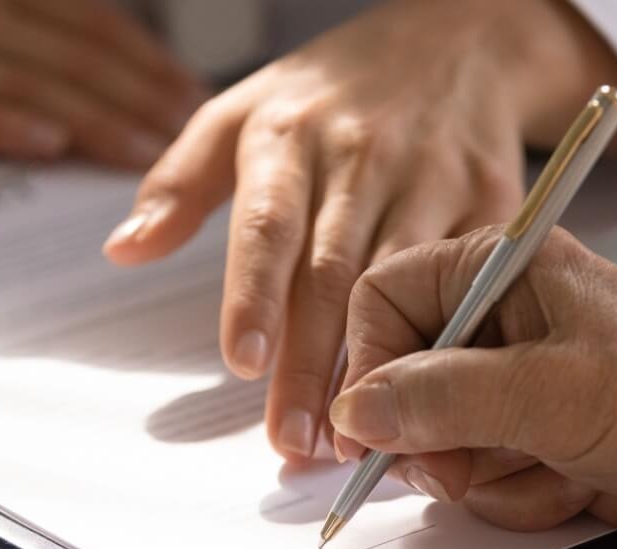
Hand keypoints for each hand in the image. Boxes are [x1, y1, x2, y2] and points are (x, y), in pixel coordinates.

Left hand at [102, 0, 616, 460]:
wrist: (456, 41)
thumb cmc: (331, 94)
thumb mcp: (239, 112)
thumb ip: (178, 185)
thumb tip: (124, 249)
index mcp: (290, 138)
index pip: (268, 224)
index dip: (255, 294)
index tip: (243, 360)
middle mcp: (363, 157)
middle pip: (333, 276)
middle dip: (312, 365)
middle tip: (295, 440)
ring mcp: (433, 177)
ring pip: (404, 288)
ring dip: (380, 368)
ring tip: (355, 439)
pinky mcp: (492, 199)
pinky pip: (469, 283)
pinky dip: (449, 344)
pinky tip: (427, 400)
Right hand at [330, 227, 616, 540]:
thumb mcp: (547, 393)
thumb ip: (441, 399)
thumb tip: (357, 411)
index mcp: (499, 267)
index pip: (383, 300)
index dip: (368, 365)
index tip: (371, 427)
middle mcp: (496, 320)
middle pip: (399, 383)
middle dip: (435, 440)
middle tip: (468, 464)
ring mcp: (511, 384)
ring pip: (435, 443)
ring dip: (487, 474)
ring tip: (551, 464)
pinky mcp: (527, 437)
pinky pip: (479, 477)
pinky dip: (519, 494)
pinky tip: (573, 481)